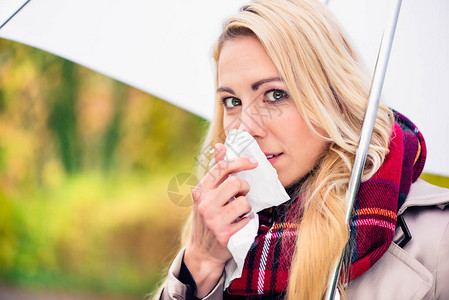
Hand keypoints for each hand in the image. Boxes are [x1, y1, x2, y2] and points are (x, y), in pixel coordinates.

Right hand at [184, 143, 256, 296]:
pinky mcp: (225, 235)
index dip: (240, 162)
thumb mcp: (206, 194)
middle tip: (241, 194)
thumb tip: (220, 146)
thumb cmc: (208, 217)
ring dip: (246, 206)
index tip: (254, 162)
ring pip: (244, 202)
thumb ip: (216, 172)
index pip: (222, 168)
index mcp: (200, 191)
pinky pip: (248, 220)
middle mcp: (205, 204)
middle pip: (236, 183)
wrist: (202, 251)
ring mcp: (214, 221)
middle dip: (244, 187)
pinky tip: (239, 225)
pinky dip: (248, 221)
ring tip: (239, 212)